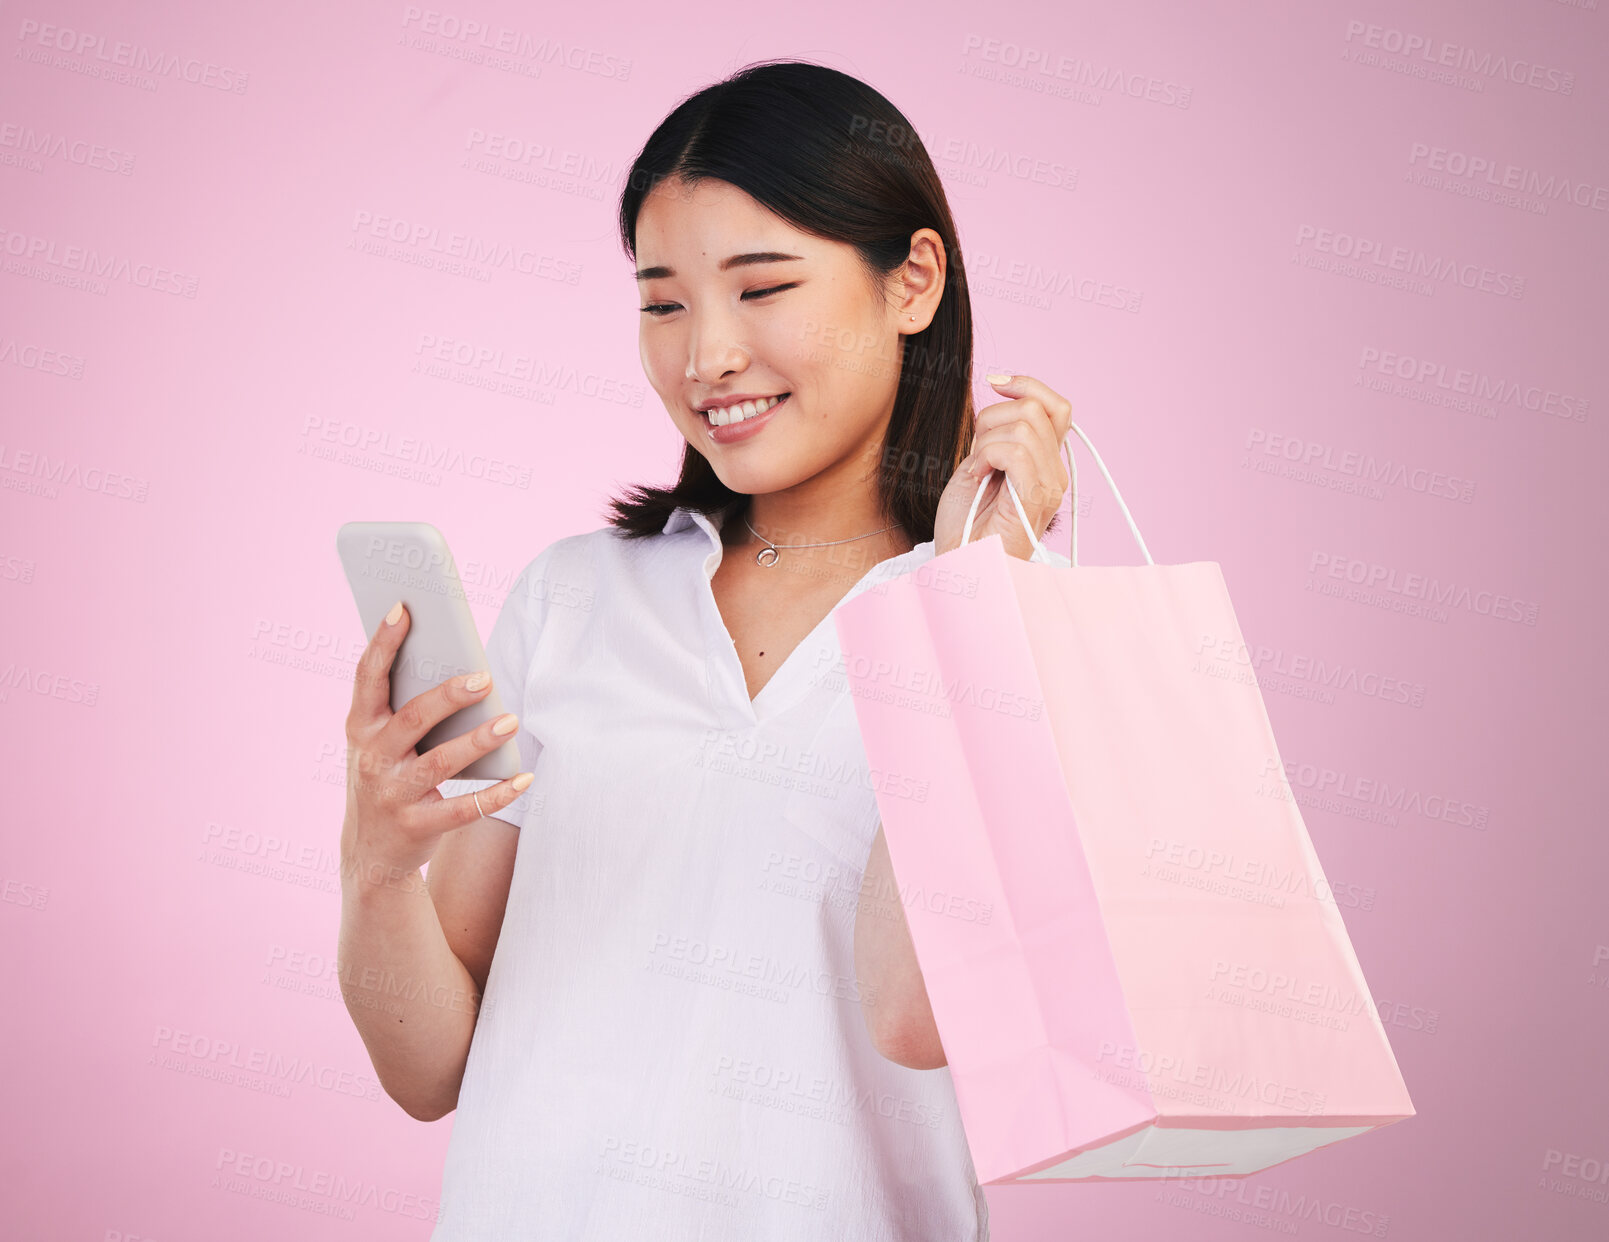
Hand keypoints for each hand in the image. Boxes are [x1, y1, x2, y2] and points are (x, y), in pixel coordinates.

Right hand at [339, 601, 532, 887]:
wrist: (370, 852)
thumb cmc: (386, 775)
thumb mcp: (380, 741)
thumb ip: (404, 705)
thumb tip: (454, 658)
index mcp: (360, 728)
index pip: (367, 677)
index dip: (383, 643)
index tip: (403, 608)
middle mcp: (371, 759)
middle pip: (413, 719)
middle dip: (449, 695)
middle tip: (485, 677)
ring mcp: (393, 795)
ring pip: (440, 762)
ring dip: (478, 740)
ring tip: (511, 721)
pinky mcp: (418, 827)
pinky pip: (465, 809)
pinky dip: (498, 794)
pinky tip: (525, 778)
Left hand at [933, 373, 1071, 559]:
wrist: (961, 565)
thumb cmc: (965, 525)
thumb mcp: (979, 465)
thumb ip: (997, 436)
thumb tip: (1004, 395)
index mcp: (1045, 463)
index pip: (1056, 406)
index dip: (1027, 384)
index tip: (993, 382)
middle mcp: (1055, 472)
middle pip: (1034, 408)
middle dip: (991, 419)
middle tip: (976, 455)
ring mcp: (1049, 486)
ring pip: (1023, 426)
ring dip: (985, 442)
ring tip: (976, 471)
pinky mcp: (1036, 499)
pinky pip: (1015, 451)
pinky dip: (986, 456)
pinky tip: (976, 477)